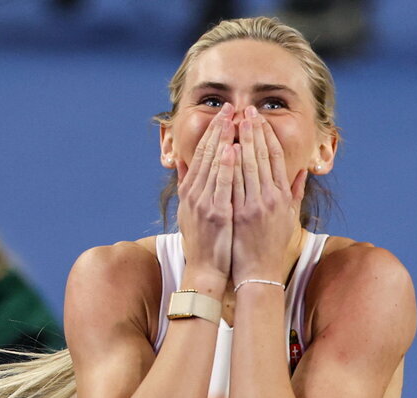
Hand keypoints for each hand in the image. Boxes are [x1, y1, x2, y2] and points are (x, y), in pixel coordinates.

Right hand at [176, 103, 237, 292]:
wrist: (205, 271)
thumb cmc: (203, 244)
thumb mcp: (189, 213)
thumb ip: (187, 187)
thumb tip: (182, 164)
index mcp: (191, 192)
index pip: (201, 155)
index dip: (212, 133)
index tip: (224, 115)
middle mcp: (195, 195)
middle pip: (206, 154)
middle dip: (219, 129)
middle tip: (231, 107)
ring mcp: (204, 203)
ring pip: (214, 165)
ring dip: (224, 140)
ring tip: (234, 119)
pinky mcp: (216, 214)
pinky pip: (222, 185)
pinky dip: (226, 166)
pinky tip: (233, 149)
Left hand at [231, 107, 307, 282]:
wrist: (258, 273)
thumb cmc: (271, 246)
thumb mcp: (289, 218)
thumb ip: (295, 192)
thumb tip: (302, 171)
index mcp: (281, 196)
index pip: (274, 158)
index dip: (267, 135)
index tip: (259, 118)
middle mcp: (269, 198)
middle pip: (261, 156)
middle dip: (254, 130)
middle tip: (246, 110)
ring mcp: (253, 206)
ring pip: (248, 166)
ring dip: (242, 141)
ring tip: (234, 121)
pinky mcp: (239, 215)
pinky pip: (233, 184)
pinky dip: (231, 165)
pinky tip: (227, 148)